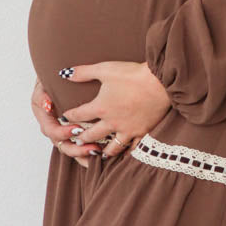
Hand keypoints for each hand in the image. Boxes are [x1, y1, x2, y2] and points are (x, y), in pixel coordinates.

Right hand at [31, 77, 101, 169]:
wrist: (63, 74)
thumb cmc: (54, 76)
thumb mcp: (45, 81)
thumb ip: (43, 94)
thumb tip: (47, 106)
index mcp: (43, 114)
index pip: (51, 130)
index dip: (63, 133)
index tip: (78, 130)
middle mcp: (52, 125)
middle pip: (61, 144)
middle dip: (76, 149)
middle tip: (92, 148)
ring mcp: (62, 130)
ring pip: (70, 148)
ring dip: (83, 153)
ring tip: (98, 153)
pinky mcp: (73, 132)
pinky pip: (79, 146)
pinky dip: (87, 154)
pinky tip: (101, 155)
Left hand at [52, 59, 171, 160]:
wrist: (160, 82)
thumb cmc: (132, 74)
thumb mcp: (104, 69)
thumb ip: (83, 72)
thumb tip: (64, 73)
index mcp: (100, 107)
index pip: (78, 115)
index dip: (69, 116)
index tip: (65, 117)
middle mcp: (112, 122)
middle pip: (91, 135)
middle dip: (81, 137)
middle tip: (76, 140)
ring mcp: (128, 130)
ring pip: (111, 148)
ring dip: (102, 151)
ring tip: (98, 152)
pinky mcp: (142, 132)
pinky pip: (133, 149)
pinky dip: (127, 153)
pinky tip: (124, 155)